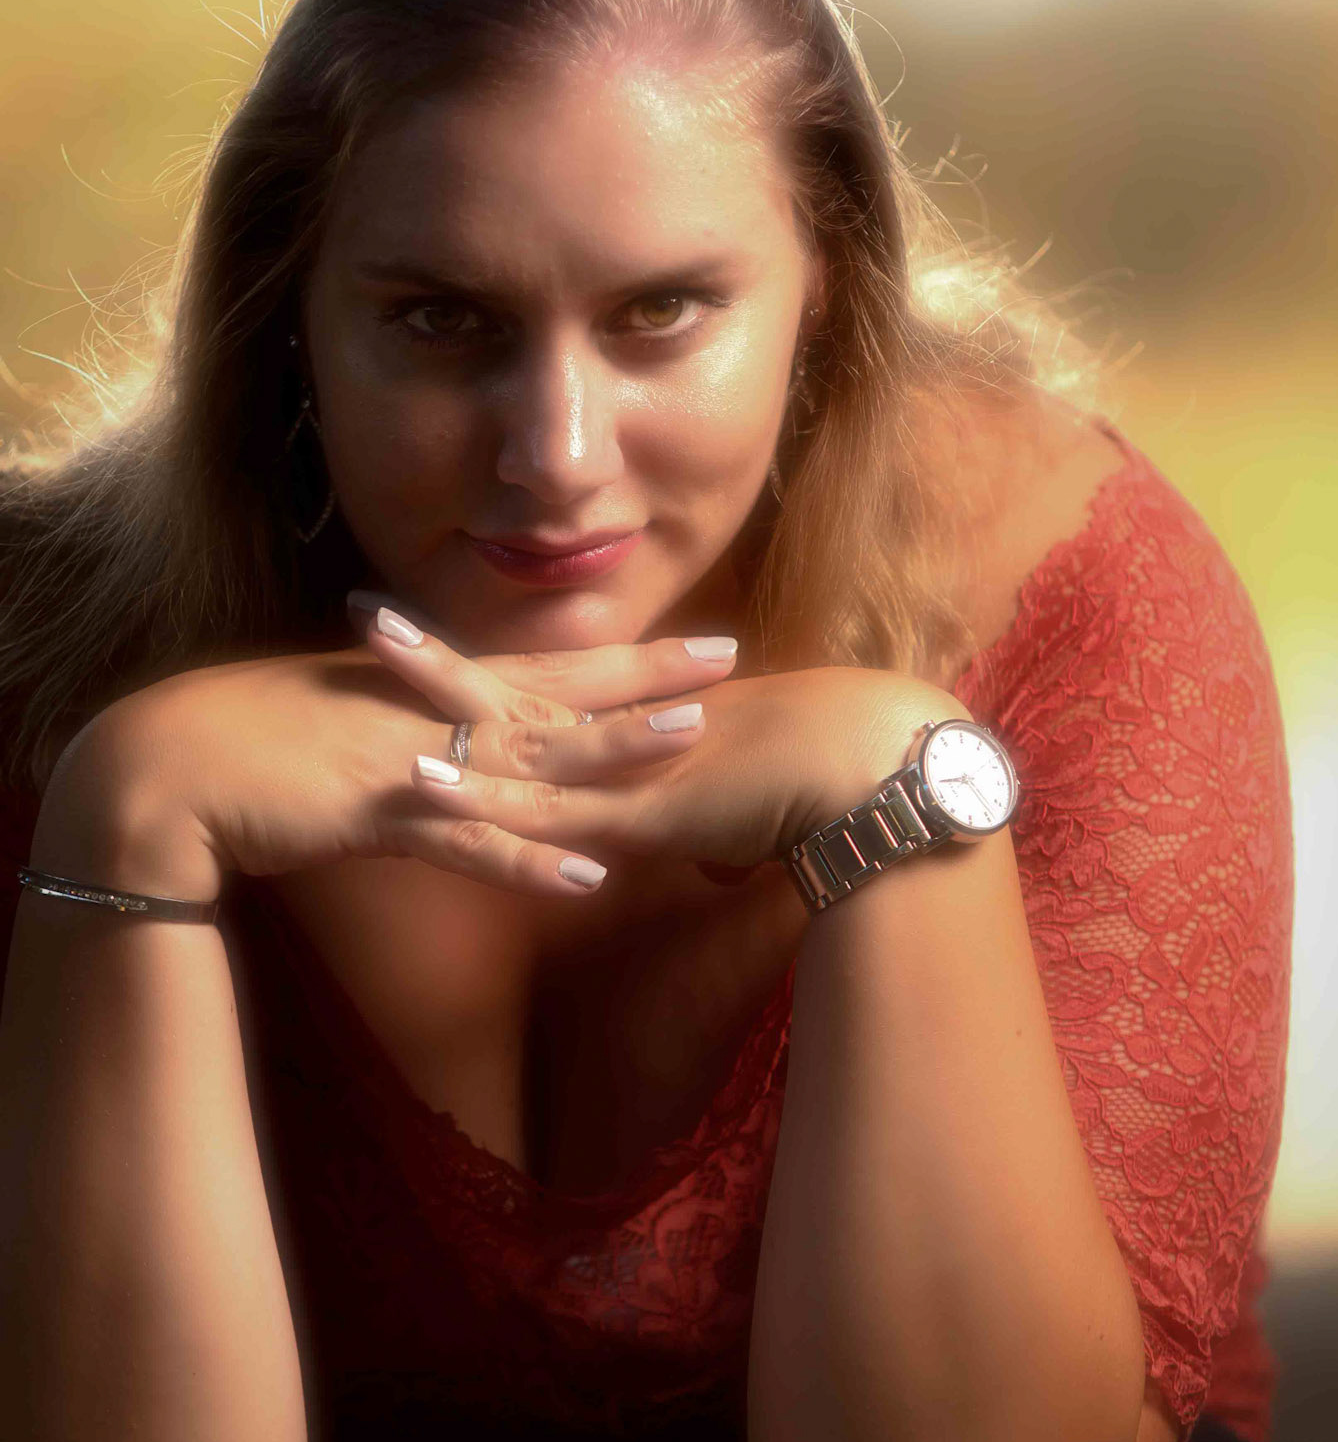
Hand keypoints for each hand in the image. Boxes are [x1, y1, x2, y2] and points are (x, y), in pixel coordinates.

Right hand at [40, 613, 740, 902]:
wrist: (167, 763)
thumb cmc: (249, 741)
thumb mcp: (349, 720)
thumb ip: (412, 724)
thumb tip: (457, 739)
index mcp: (428, 689)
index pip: (544, 668)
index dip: (618, 660)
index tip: (687, 645)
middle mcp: (432, 713)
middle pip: (560, 694)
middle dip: (645, 680)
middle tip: (727, 660)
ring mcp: (411, 760)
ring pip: (532, 755)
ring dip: (611, 752)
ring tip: (688, 743)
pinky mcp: (378, 814)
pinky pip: (468, 841)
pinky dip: (527, 858)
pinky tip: (586, 875)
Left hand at [367, 630, 969, 879]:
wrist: (869, 768)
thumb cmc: (823, 781)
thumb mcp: (745, 797)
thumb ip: (711, 812)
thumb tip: (708, 833)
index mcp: (639, 723)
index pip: (547, 690)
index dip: (485, 669)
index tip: (429, 643)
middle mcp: (618, 734)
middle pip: (507, 687)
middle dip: (434, 654)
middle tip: (363, 608)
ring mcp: (619, 770)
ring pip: (506, 729)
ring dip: (433, 691)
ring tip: (368, 648)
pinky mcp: (629, 814)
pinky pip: (536, 811)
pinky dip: (475, 800)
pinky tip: (416, 784)